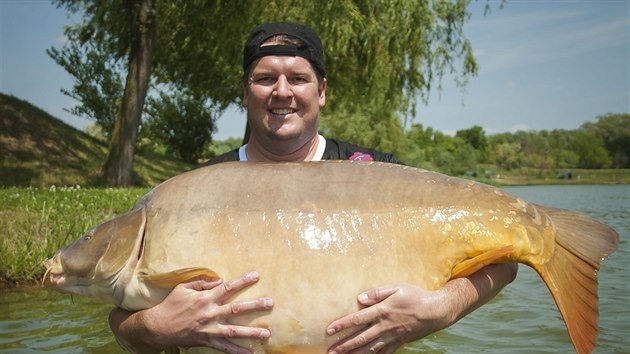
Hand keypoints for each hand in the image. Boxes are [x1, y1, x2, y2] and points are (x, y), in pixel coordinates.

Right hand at [110, 271, 273, 353]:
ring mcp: (209, 329)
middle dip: (255, 306)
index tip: (256, 275)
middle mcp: (210, 313)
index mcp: (205, 298)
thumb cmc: (171, 305)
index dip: (242, 281)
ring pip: (234, 331)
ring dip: (252, 332)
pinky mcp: (206, 341)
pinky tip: (250, 353)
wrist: (157, 327)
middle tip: (271, 303)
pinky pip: (224, 347)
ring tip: (267, 334)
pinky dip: (237, 351)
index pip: (228, 287)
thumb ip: (202, 283)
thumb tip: (219, 280)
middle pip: (236, 309)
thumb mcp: (183, 288)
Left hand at [325, 263, 516, 353]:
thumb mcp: (397, 288)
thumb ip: (378, 292)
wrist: (436, 311)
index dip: (342, 325)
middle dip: (344, 346)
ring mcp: (392, 337)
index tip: (329, 330)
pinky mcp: (399, 343)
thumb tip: (360, 298)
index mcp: (382, 311)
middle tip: (330, 352)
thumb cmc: (415, 296)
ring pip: (370, 349)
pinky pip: (383, 353)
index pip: (357, 319)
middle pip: (360, 338)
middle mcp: (385, 326)